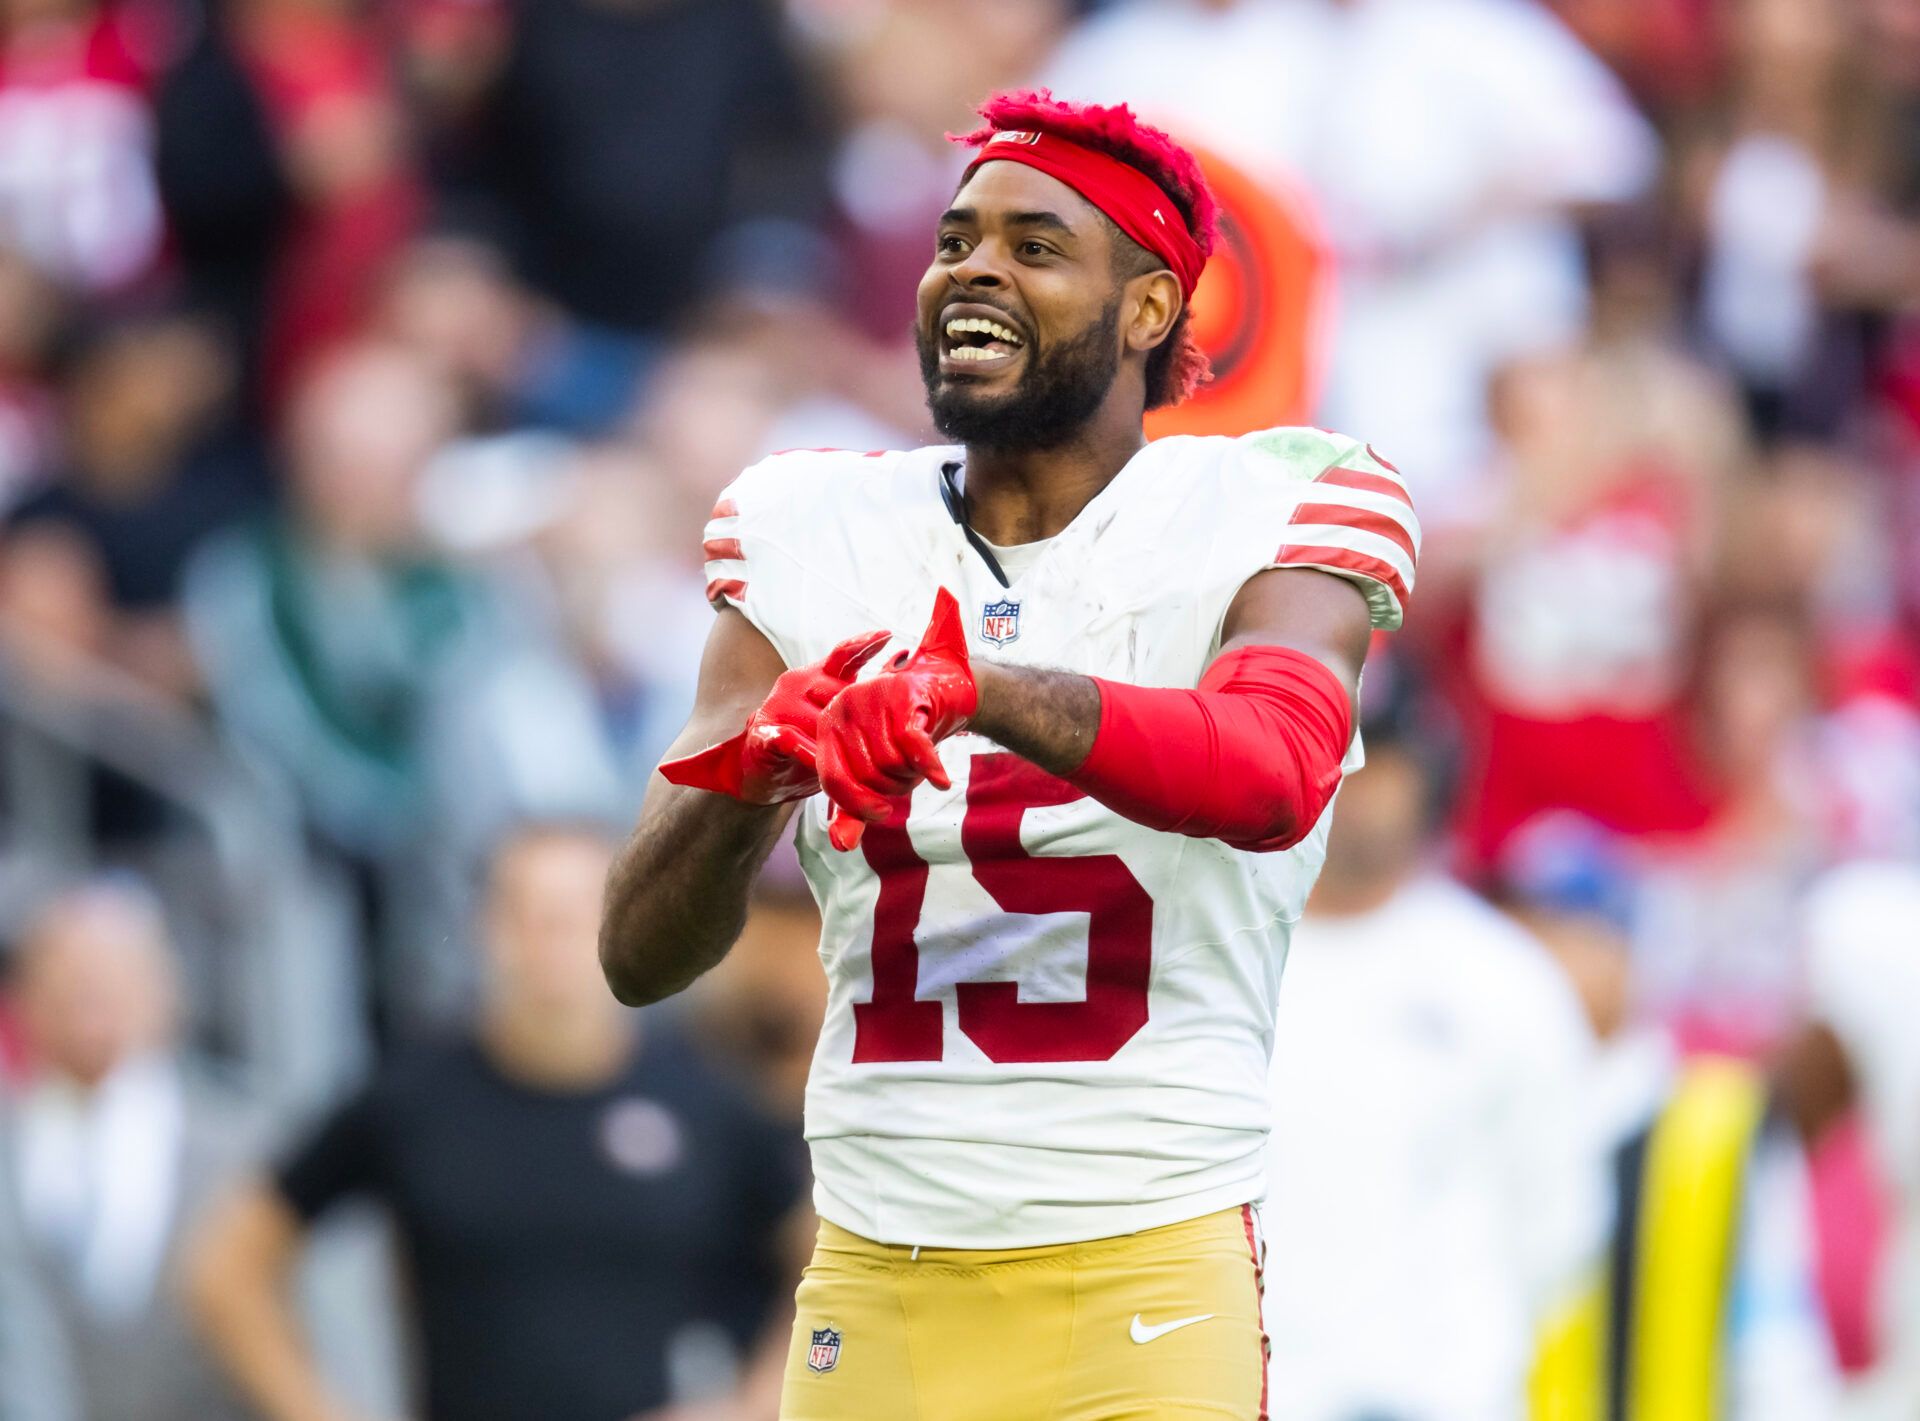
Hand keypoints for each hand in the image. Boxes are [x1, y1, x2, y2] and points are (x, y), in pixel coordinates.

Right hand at [659, 629, 891, 803]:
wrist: (761, 771)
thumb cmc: (808, 742)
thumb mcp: (838, 718)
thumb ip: (862, 699)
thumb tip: (903, 673)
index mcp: (818, 677)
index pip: (844, 654)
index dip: (864, 644)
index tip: (887, 634)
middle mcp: (798, 683)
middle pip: (840, 698)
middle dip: (854, 725)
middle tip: (859, 747)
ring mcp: (778, 705)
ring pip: (820, 723)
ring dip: (832, 747)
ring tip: (833, 762)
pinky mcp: (763, 731)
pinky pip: (791, 739)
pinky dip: (805, 751)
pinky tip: (813, 759)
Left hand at [817, 588, 975, 850]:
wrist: (944, 689)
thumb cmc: (903, 734)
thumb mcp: (874, 771)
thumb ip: (855, 807)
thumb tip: (842, 846)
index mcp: (828, 725)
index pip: (832, 780)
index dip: (857, 805)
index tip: (882, 813)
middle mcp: (844, 707)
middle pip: (866, 774)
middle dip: (893, 787)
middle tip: (908, 777)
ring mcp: (873, 698)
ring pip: (891, 763)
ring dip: (913, 775)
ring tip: (919, 763)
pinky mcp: (905, 696)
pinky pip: (913, 745)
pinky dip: (929, 768)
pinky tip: (941, 781)